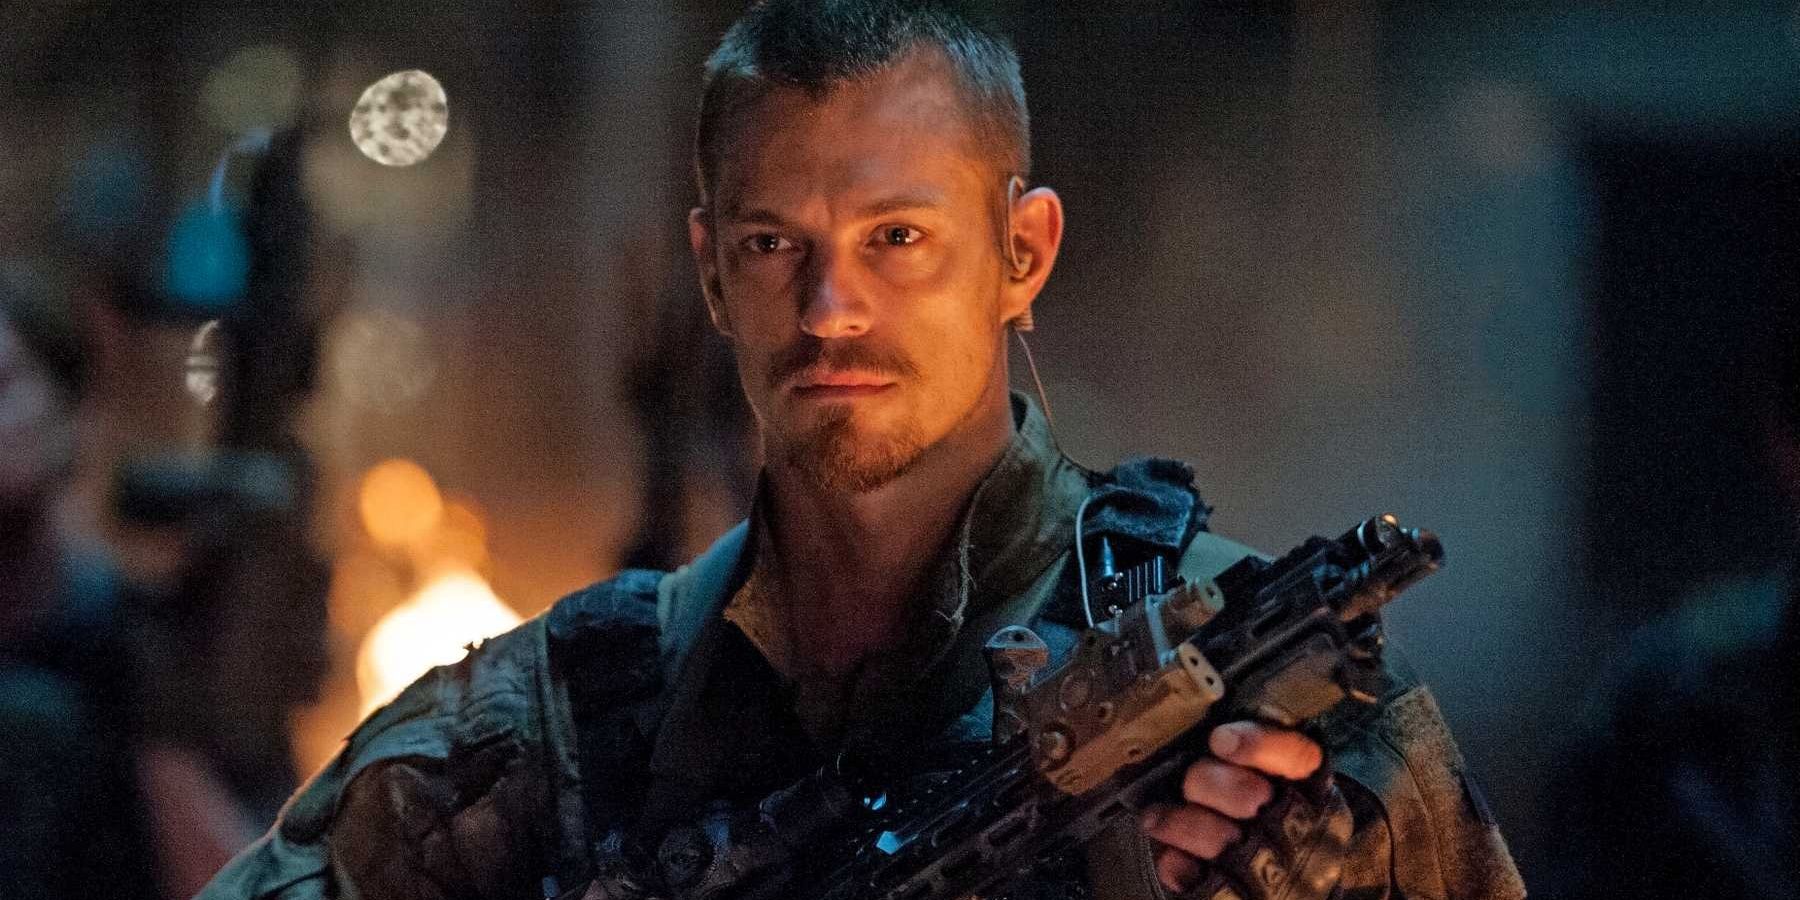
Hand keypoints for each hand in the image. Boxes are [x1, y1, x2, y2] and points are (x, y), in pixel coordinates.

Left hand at [1139, 721, 1348, 898]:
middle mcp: (1302, 833)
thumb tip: (1213, 732)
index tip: (1219, 740)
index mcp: (1315, 793)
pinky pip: (1201, 882)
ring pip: (1219, 840)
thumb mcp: (1279, 780)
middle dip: (1205, 782)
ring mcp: (1274, 872)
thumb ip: (1256, 753)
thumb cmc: (1271, 821)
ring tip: (1157, 817)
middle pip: (1247, 795)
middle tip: (1190, 783)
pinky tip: (1172, 855)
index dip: (1257, 744)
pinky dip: (1177, 864)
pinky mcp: (1241, 898)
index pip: (1298, 756)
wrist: (1286, 888)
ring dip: (1179, 822)